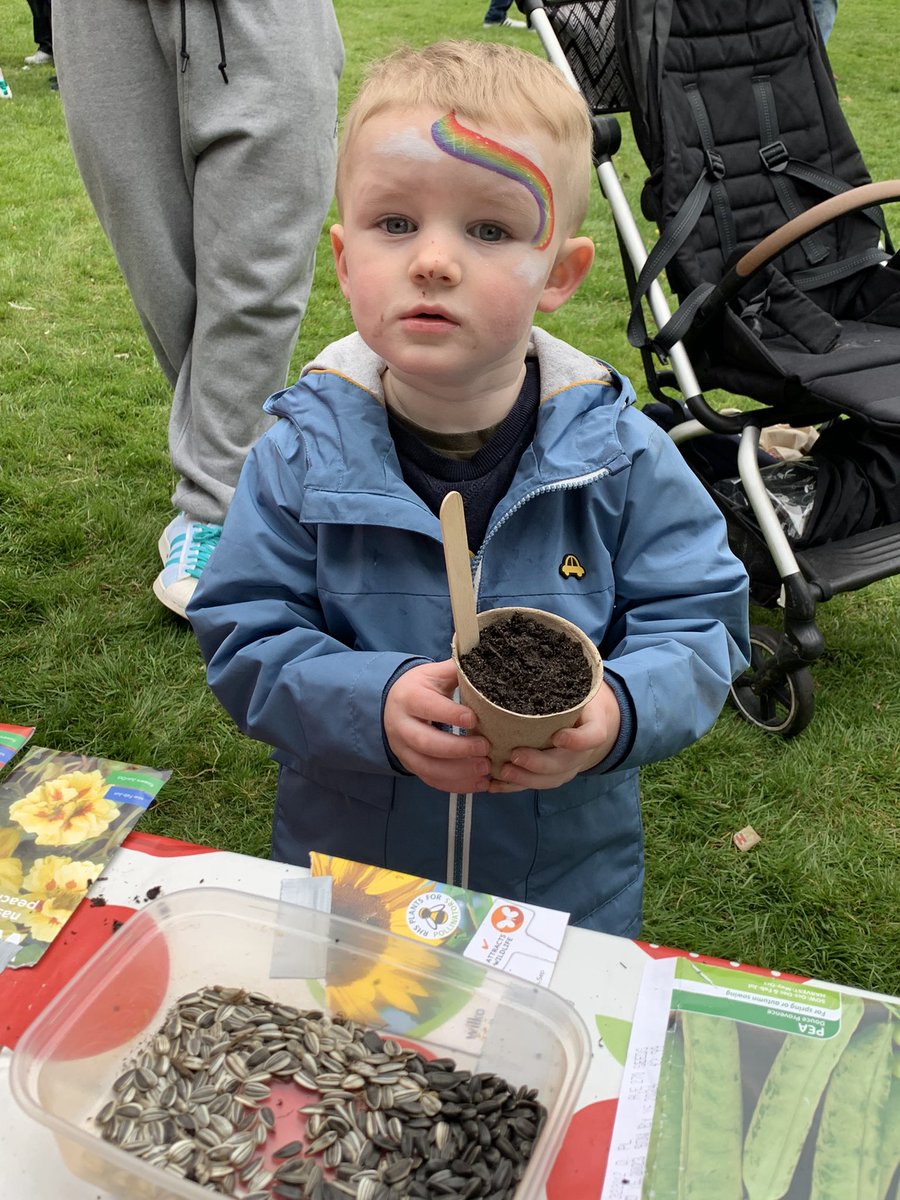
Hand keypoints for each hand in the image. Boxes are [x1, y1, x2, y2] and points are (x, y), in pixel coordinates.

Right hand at [384, 659, 491, 792]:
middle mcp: (401, 726)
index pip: (428, 707)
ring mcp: (404, 750)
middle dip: (457, 749)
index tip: (475, 719)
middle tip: (485, 749)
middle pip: (426, 742)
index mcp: (409, 698)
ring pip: (428, 767)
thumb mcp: (435, 674)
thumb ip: (458, 670)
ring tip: (485, 769)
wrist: (393, 705)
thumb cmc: (422, 687)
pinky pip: (431, 780)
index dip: (451, 715)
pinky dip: (455, 785)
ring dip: (458, 772)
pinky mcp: (411, 766)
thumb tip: (486, 659)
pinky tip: (478, 783)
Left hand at [487, 682, 621, 792]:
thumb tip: (528, 648)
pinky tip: (492, 785)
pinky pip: (534, 785)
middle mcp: (581, 751)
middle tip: (515, 755)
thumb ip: (562, 676)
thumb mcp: (579, 686)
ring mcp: (567, 766)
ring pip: (549, 780)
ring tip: (502, 771)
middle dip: (539, 763)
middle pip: (564, 763)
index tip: (559, 736)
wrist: (590, 720)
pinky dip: (513, 787)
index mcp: (593, 725)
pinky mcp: (552, 775)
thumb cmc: (577, 698)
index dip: (578, 740)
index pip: (593, 736)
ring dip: (524, 779)